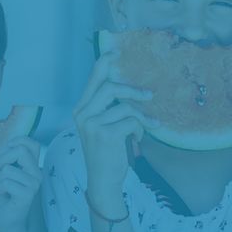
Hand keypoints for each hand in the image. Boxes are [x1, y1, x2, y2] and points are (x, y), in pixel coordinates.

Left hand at [0, 136, 41, 231]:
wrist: (5, 223)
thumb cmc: (3, 197)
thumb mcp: (3, 173)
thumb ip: (6, 160)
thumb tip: (0, 145)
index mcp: (32, 166)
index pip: (31, 143)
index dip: (16, 141)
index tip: (4, 151)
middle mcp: (37, 173)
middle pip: (21, 150)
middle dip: (2, 158)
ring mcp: (35, 184)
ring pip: (8, 169)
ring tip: (3, 189)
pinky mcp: (28, 194)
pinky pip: (6, 182)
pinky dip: (0, 189)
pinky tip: (5, 196)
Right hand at [74, 51, 155, 206]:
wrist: (103, 180)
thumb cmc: (106, 152)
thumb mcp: (102, 126)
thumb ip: (108, 108)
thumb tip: (127, 89)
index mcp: (81, 109)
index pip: (93, 80)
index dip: (104, 64)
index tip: (115, 52)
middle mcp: (83, 114)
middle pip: (110, 88)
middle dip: (133, 91)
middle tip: (149, 95)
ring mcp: (92, 124)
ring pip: (125, 107)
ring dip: (142, 118)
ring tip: (148, 127)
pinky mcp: (105, 134)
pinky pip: (132, 122)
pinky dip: (140, 130)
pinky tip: (137, 140)